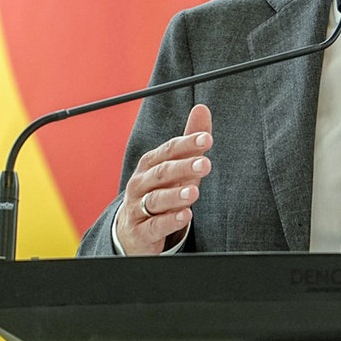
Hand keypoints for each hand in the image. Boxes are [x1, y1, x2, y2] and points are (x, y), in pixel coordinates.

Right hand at [115, 104, 212, 254]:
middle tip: (206, 164)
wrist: (133, 230)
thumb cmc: (160, 191)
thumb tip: (202, 108)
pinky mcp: (140, 232)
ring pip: (155, 199)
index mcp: (150, 164)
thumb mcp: (177, 167)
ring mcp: (137, 208)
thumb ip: (190, 141)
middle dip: (184, 167)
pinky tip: (184, 216)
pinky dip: (168, 221)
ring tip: (194, 192)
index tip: (207, 139)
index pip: (169, 150)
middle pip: (162, 173)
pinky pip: (153, 226)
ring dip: (175, 195)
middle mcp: (141, 184)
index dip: (187, 144)